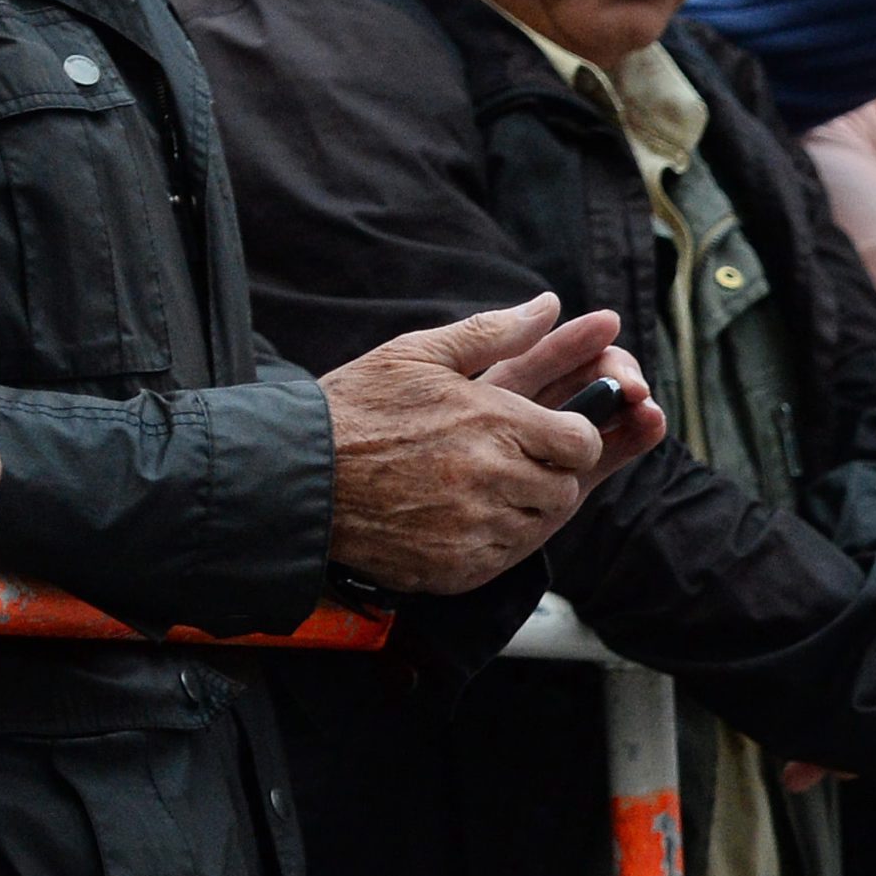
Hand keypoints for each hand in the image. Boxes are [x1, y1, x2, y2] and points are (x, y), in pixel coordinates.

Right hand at [322, 295, 654, 594]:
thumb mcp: (418, 354)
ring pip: (538, 525)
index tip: (547, 433)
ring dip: (523, 507)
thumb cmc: (355, 408)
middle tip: (509, 461)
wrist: (294, 475)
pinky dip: (494, 539)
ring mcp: (475, 529)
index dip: (572, 436)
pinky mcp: (456, 569)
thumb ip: (493, 332)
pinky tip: (460, 515)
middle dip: (549, 473)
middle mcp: (492, 479)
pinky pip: (505, 557)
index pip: (581, 442)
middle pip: (565, 488)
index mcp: (493, 423)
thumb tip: (549, 305)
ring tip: (479, 485)